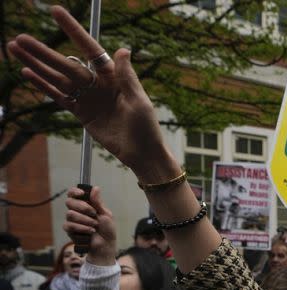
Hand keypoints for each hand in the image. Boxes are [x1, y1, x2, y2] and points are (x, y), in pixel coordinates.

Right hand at [8, 6, 173, 181]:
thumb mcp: (138, 101)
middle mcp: (97, 83)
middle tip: (20, 38)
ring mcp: (87, 97)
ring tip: (15, 50)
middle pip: (66, 63)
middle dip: (43, 51)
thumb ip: (126, 77)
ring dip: (37, 65)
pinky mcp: (81, 112)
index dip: (73, 31)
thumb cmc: (146, 127)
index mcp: (112, 76)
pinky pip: (59, 96)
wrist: (141, 154)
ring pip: (58, 78)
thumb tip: (123, 50)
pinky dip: (43, 86)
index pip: (90, 49)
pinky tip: (27, 73)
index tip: (56, 11)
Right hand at [64, 186, 116, 263]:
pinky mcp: (70, 230)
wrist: (106, 244)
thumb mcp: (106, 214)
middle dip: (83, 207)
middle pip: (70, 202)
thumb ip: (98, 202)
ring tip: (95, 225)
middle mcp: (77, 210)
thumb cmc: (107, 229)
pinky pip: (69, 225)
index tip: (82, 194)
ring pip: (70, 214)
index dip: (75, 191)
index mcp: (86, 204)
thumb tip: (95, 188)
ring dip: (85, 220)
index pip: (73, 194)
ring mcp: (72, 220)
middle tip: (94, 214)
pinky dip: (82, 228)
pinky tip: (90, 231)